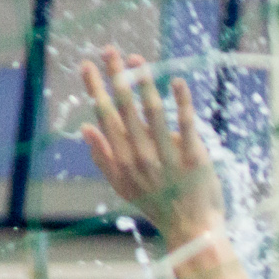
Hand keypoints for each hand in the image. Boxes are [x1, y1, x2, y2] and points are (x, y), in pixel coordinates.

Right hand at [80, 47, 222, 242]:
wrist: (192, 229)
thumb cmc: (157, 205)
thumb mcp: (123, 186)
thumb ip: (103, 157)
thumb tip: (85, 127)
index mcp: (123, 159)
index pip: (105, 116)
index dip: (96, 90)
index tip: (87, 65)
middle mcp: (141, 155)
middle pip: (126, 108)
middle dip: (115, 77)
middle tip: (109, 49)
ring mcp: (168, 156)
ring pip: (153, 112)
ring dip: (144, 83)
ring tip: (137, 59)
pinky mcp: (194, 157)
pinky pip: (186, 124)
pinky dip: (181, 101)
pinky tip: (177, 81)